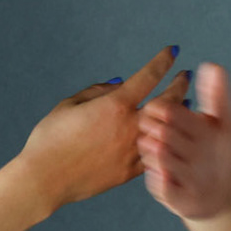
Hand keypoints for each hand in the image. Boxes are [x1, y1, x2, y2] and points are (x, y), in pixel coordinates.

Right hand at [15, 46, 182, 210]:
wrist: (45, 179)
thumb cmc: (50, 139)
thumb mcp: (69, 105)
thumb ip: (97, 91)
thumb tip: (119, 84)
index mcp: (114, 106)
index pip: (148, 76)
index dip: (163, 61)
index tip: (172, 52)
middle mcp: (129, 127)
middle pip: (166, 102)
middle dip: (179, 85)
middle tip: (186, 76)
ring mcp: (132, 151)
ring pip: (165, 129)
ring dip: (177, 114)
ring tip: (185, 105)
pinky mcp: (129, 172)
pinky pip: (153, 154)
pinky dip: (163, 142)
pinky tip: (167, 136)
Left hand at [137, 62, 230, 220]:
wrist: (218, 198)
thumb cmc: (218, 152)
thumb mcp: (224, 123)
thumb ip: (217, 94)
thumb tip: (212, 65)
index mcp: (212, 133)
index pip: (171, 111)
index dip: (157, 107)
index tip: (154, 108)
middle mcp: (202, 157)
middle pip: (159, 133)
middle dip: (149, 126)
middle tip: (147, 124)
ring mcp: (191, 180)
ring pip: (155, 155)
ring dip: (148, 147)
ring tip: (149, 142)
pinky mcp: (179, 200)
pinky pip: (155, 181)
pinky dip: (152, 171)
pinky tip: (154, 165)